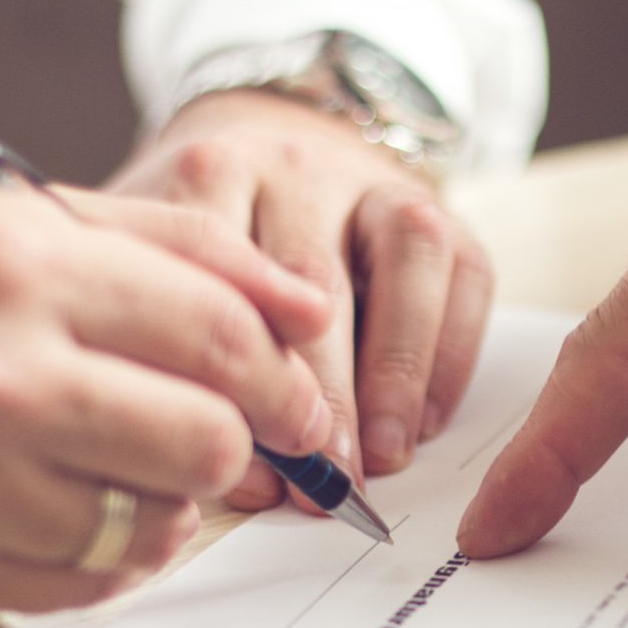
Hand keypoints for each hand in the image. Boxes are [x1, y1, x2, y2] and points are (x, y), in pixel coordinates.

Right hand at [0, 176, 334, 614]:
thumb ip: (152, 244)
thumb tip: (300, 302)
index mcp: (8, 260)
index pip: (220, 331)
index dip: (286, 378)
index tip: (302, 403)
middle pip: (205, 440)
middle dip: (236, 450)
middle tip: (224, 448)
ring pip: (149, 524)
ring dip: (155, 506)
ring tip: (101, 466)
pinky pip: (79, 584)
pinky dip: (94, 557)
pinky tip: (51, 511)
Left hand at [109, 88, 492, 504]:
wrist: (274, 149)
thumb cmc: (208, 246)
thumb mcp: (163, 276)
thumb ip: (184, 359)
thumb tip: (252, 479)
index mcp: (210, 176)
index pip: (218, 263)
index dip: (229, 364)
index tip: (233, 444)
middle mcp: (295, 168)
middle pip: (311, 273)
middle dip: (321, 388)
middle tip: (323, 476)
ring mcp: (376, 183)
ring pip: (407, 255)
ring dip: (398, 366)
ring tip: (386, 452)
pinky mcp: (443, 209)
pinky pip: (464, 276)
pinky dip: (450, 355)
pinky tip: (423, 423)